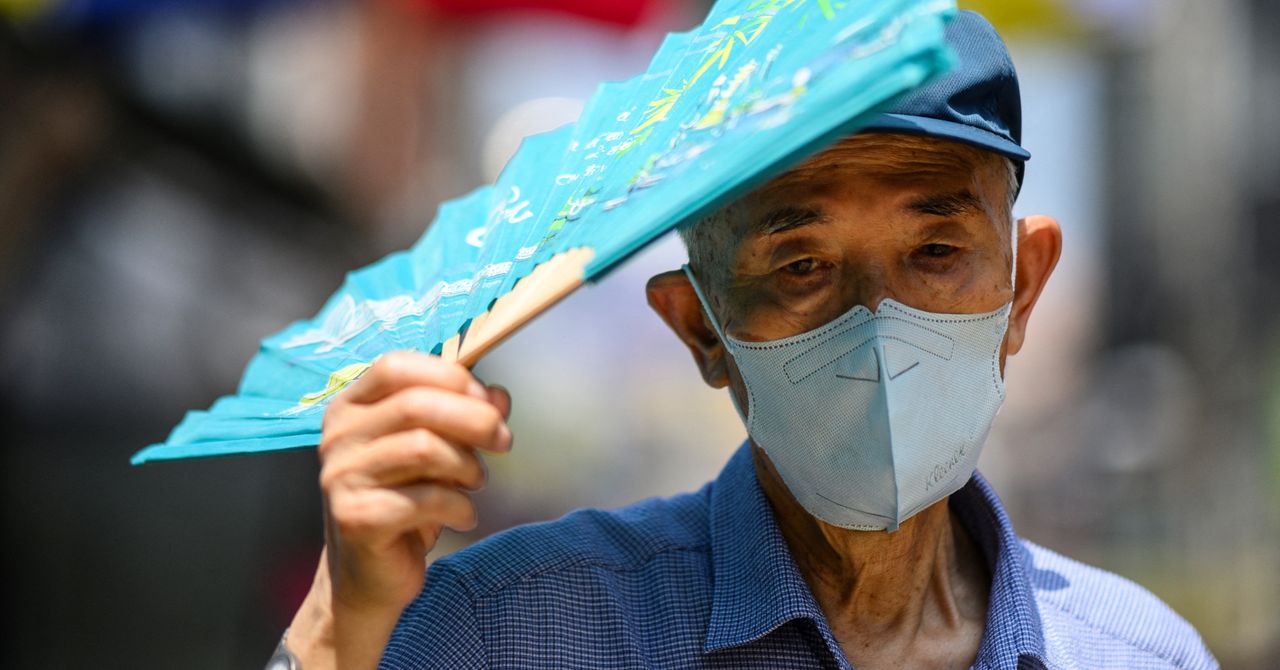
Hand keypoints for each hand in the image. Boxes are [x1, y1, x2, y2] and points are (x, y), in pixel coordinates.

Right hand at [288, 351, 511, 668]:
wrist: (369, 575)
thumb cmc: (403, 501)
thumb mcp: (435, 450)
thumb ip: (462, 416)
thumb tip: (499, 397)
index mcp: (350, 407)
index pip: (395, 366)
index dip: (449, 377)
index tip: (487, 400)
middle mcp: (339, 437)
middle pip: (416, 404)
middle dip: (475, 419)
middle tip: (503, 441)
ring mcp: (342, 477)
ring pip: (424, 448)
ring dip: (468, 466)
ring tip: (476, 482)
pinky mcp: (356, 517)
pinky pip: (426, 498)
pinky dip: (459, 506)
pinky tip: (463, 516)